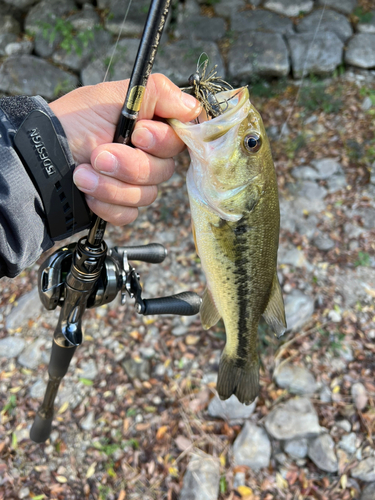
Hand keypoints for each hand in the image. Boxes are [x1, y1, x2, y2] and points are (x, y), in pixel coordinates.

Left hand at [49, 74, 200, 224]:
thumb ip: (155, 92)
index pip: (182, 137)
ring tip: (83, 173)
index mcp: (149, 127)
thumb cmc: (72, 124)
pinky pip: (130, 214)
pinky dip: (106, 203)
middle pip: (166, 169)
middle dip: (130, 163)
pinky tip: (87, 192)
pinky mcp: (122, 207)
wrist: (41, 161)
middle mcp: (147, 156)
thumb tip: (191, 105)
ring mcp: (135, 184)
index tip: (140, 135)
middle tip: (99, 154)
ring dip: (112, 185)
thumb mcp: (109, 96)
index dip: (165, 140)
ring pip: (148, 195)